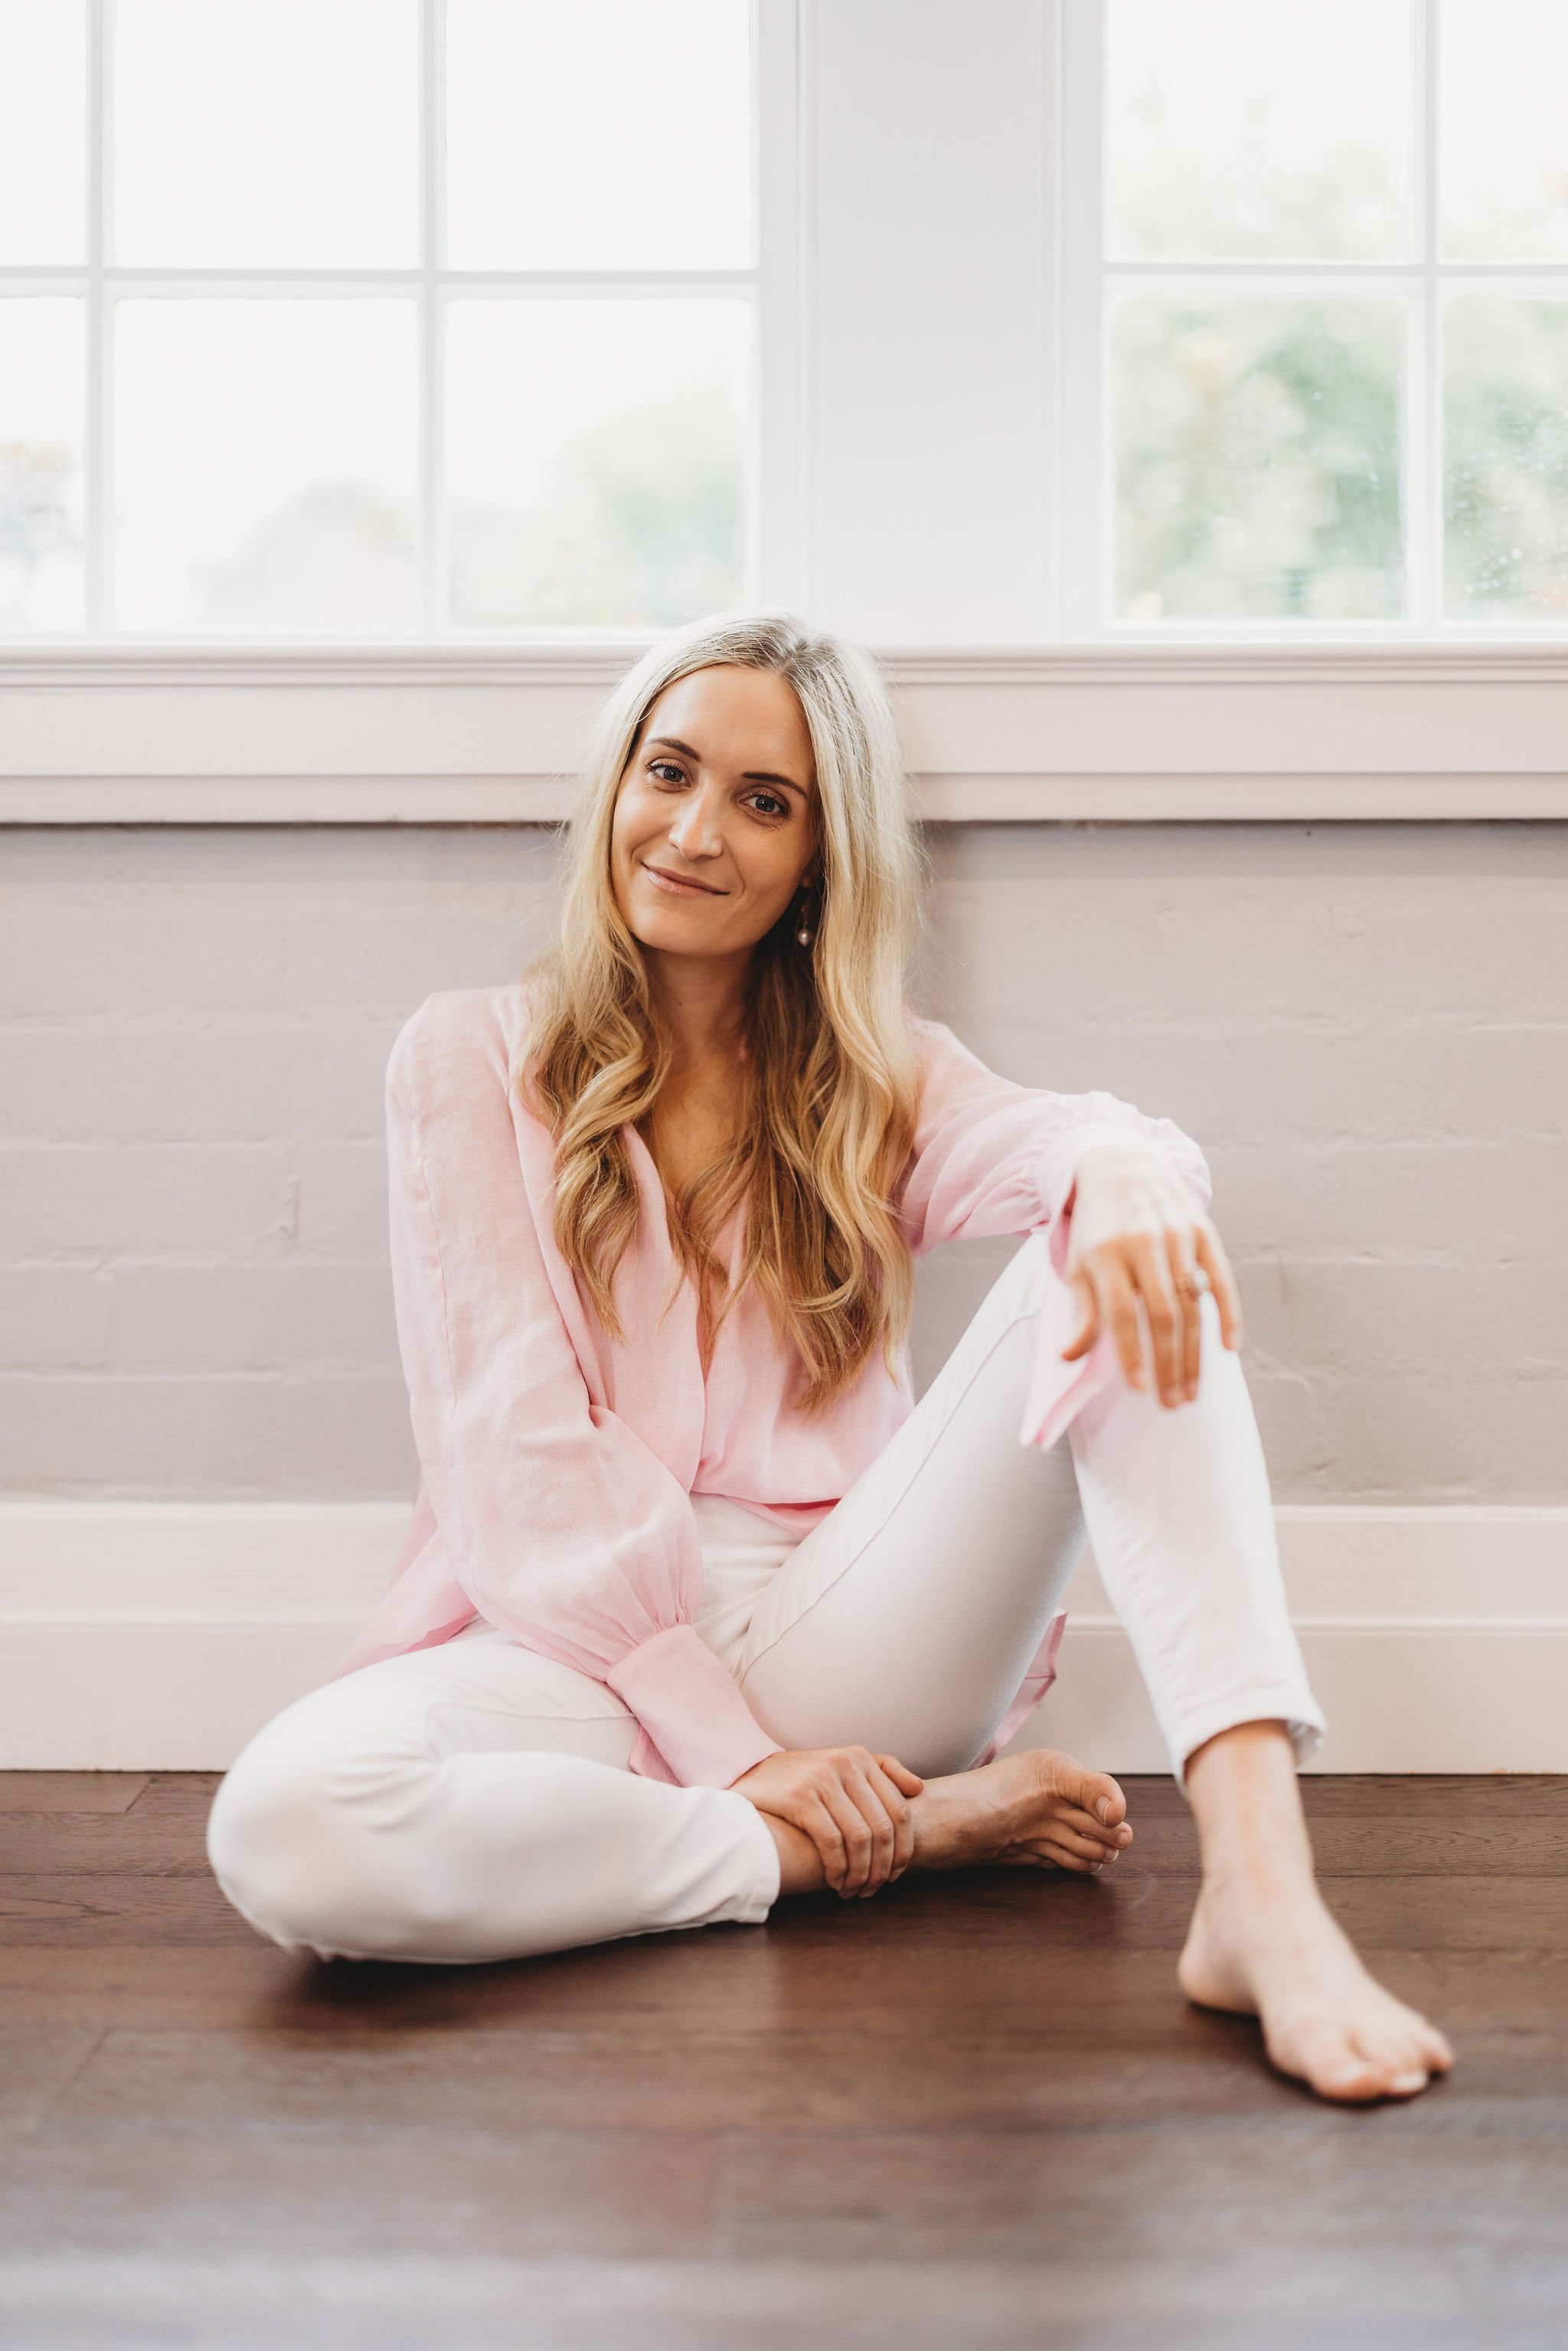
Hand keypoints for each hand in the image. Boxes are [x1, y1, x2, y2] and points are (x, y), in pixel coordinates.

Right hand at [729, 1746, 924, 1897]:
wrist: (747, 1776)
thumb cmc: (799, 1779)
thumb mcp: (840, 1765)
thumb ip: (881, 1771)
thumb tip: (917, 1789)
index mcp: (861, 1758)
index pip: (900, 1811)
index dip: (903, 1850)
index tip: (895, 1875)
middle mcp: (845, 1764)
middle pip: (883, 1829)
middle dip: (882, 1868)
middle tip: (872, 1890)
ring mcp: (822, 1779)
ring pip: (860, 1839)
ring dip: (861, 1874)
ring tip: (853, 1890)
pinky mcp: (800, 1797)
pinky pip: (832, 1843)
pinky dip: (839, 1869)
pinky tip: (835, 1882)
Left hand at [1060, 1138, 1242, 1407]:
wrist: (1124, 1166)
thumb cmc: (1097, 1227)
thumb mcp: (1078, 1263)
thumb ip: (1082, 1312)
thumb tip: (1069, 1358)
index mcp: (1105, 1255)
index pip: (1119, 1314)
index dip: (1131, 1354)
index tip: (1139, 1389)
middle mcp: (1143, 1245)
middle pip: (1162, 1315)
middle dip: (1168, 1364)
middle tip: (1173, 1404)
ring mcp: (1177, 1236)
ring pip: (1192, 1304)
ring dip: (1195, 1353)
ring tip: (1191, 1391)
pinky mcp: (1203, 1231)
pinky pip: (1221, 1279)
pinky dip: (1228, 1315)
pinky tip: (1229, 1348)